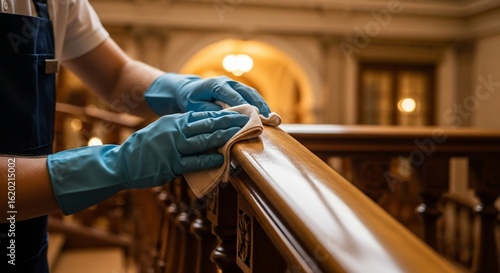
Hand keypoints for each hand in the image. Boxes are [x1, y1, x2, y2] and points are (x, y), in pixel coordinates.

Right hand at [47, 110, 248, 213]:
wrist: (122, 163)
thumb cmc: (146, 148)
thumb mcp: (164, 130)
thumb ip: (183, 128)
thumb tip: (205, 127)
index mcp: (175, 122)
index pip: (204, 116)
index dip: (223, 114)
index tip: (240, 112)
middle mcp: (175, 131)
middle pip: (207, 124)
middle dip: (229, 122)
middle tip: (248, 120)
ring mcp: (173, 148)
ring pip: (203, 140)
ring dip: (224, 137)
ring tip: (240, 134)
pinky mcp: (170, 165)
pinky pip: (193, 161)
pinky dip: (209, 159)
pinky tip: (221, 157)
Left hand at [144, 73, 270, 116]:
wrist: (187, 90)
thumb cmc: (190, 100)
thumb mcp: (196, 108)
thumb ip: (211, 112)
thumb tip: (227, 119)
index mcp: (216, 85)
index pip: (233, 95)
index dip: (245, 106)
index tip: (254, 116)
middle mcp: (227, 82)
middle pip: (247, 92)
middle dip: (259, 105)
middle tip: (269, 118)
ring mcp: (234, 84)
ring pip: (252, 93)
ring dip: (263, 104)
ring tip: (273, 118)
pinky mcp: (238, 90)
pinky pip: (251, 96)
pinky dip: (260, 104)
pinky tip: (267, 115)